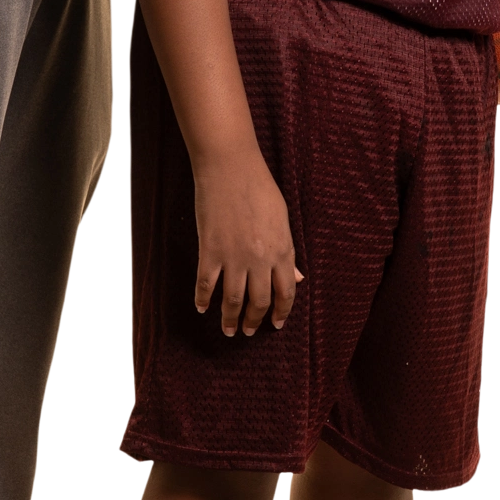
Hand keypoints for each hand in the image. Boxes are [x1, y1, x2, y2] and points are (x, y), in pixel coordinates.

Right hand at [192, 147, 303, 336]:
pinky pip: (206, 284)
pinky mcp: (209, 251)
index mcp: (282, 251)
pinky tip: (202, 309)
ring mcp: (233, 257)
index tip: (276, 324)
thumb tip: (297, 278)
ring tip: (229, 330)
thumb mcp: (283, 220)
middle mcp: (259, 260)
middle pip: (258, 302)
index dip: (281, 312)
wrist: (230, 168)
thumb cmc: (260, 188)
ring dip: (230, 319)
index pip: (285, 292)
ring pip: (232, 300)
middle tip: (249, 332)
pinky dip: (203, 299)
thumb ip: (288, 252)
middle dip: (254, 322)